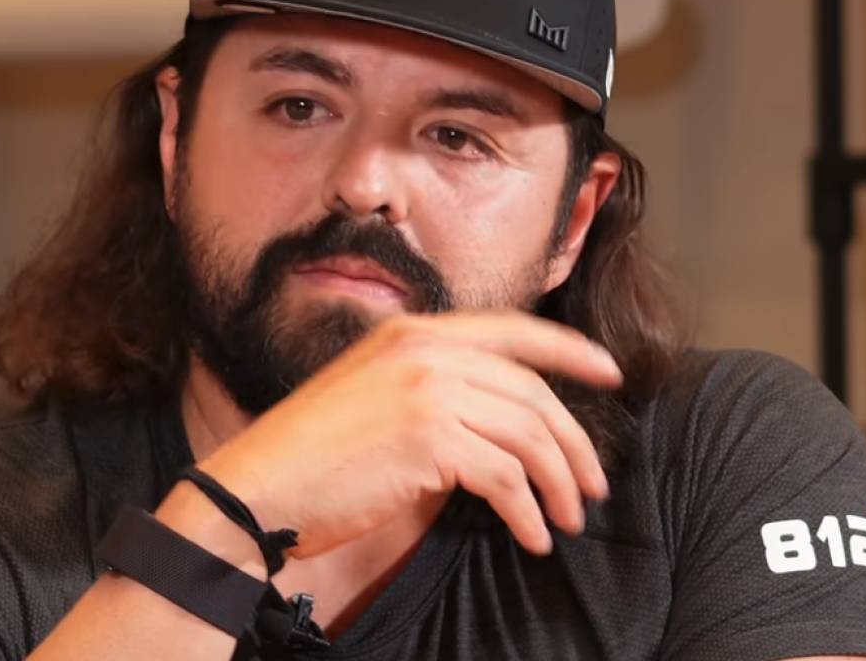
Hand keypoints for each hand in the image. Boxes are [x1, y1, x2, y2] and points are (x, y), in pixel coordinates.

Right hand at [194, 311, 621, 557]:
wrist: (256, 489)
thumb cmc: (310, 458)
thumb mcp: (372, 396)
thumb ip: (432, 393)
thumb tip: (496, 428)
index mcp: (412, 332)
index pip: (514, 331)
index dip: (570, 351)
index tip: (609, 375)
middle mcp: (425, 349)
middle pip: (531, 390)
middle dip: (572, 442)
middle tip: (594, 484)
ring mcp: (428, 390)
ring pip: (528, 435)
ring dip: (558, 484)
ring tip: (567, 519)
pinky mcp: (430, 439)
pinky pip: (507, 477)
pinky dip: (528, 512)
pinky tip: (532, 536)